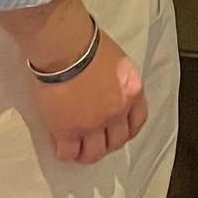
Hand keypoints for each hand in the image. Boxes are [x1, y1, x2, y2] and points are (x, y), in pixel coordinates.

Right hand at [31, 27, 148, 164]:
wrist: (66, 46)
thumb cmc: (88, 43)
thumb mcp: (117, 61)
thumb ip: (117, 81)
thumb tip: (107, 88)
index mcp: (132, 92)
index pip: (137, 122)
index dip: (125, 130)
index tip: (116, 131)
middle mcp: (117, 112)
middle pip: (116, 142)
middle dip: (105, 144)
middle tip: (94, 142)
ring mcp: (93, 124)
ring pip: (94, 153)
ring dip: (85, 154)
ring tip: (77, 150)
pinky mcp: (67, 129)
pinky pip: (67, 152)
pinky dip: (64, 153)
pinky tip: (60, 146)